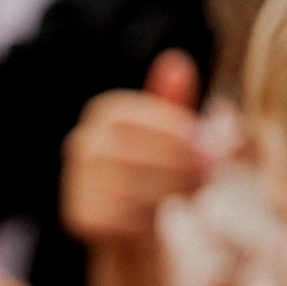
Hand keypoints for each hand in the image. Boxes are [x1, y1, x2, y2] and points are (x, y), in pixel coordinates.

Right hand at [62, 51, 204, 244]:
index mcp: (104, 113)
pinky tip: (164, 216)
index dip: (169, 130)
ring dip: (168, 191)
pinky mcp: (79, 216)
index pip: (133, 117)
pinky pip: (116, 217)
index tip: (204, 144)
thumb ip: (177, 101)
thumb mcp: (177, 131)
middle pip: (130, 151)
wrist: (141, 222)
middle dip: (177, 164)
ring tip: (195, 192)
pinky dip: (146, 218)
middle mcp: (82, 143)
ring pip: (126, 186)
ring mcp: (75, 181)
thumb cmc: (166, 168)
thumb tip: (176, 62)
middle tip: (211, 174)